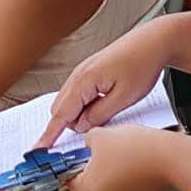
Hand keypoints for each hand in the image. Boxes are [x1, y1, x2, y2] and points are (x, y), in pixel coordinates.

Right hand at [35, 24, 167, 147]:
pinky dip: (83, 105)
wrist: (151, 42)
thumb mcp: (123, 98)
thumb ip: (99, 115)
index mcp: (84, 81)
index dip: (50, 134)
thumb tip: (80, 126)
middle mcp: (78, 75)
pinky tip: (101, 106)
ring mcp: (83, 71)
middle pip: (61, 109)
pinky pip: (78, 93)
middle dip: (69, 125)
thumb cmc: (140, 65)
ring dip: (78, 114)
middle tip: (90, 132)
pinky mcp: (90, 71)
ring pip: (69, 101)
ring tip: (103, 115)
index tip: (39, 148)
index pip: (61, 114)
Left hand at [68, 125, 171, 190]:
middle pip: (90, 188)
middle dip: (93, 171)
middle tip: (101, 154)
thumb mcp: (100, 135)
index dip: (72, 166)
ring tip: (121, 158)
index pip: (70, 181)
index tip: (75, 160)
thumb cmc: (136, 150)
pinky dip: (127, 184)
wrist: (167, 159)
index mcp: (89, 190)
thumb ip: (87, 141)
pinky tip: (133, 167)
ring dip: (111, 178)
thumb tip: (88, 142)